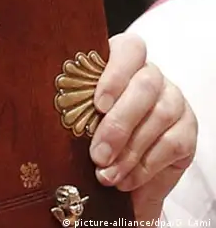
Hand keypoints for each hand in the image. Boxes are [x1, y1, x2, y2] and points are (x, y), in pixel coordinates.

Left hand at [90, 32, 197, 221]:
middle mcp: (152, 76)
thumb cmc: (88, 129)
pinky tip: (125, 179)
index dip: (115, 73)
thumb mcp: (76, 114)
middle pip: (145, 86)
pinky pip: (172, 144)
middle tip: (97, 154)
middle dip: (119, 123)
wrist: (119, 164)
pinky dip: (145, 166)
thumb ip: (71, 107)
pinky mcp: (187, 130)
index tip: (97, 103)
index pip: (129, 48)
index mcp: (122, 61)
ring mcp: (173, 100)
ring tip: (106, 173)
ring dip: (129, 151)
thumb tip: (40, 119)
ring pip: (159, 116)